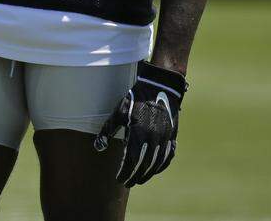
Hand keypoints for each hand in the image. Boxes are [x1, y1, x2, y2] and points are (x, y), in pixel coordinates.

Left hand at [94, 60, 186, 186]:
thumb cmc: (134, 98)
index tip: (119, 179)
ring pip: (157, 163)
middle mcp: (153, 139)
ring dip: (148, 174)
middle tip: (128, 183)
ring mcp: (165, 138)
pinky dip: (162, 165)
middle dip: (135, 176)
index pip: (131, 161)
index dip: (125, 172)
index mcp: (138, 134)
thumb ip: (108, 130)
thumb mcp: (118, 111)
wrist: (159, 87)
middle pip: (144, 165)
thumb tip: (98, 147)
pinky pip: (168, 156)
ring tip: (140, 180)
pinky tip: (155, 169)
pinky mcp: (172, 135)